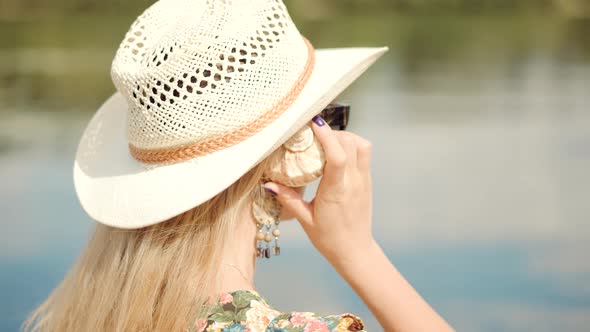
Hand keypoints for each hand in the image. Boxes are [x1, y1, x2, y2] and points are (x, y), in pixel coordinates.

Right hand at [263, 114, 373, 263]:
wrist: (355, 251)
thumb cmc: (329, 238)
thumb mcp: (305, 220)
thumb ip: (288, 199)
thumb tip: (269, 184)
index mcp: (337, 192)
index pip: (337, 156)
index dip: (327, 135)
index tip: (313, 122)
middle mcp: (354, 182)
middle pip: (351, 144)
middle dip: (333, 132)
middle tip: (314, 134)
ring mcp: (364, 180)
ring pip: (362, 145)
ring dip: (345, 137)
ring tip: (327, 141)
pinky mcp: (367, 181)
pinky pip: (364, 154)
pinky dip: (352, 145)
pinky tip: (336, 152)